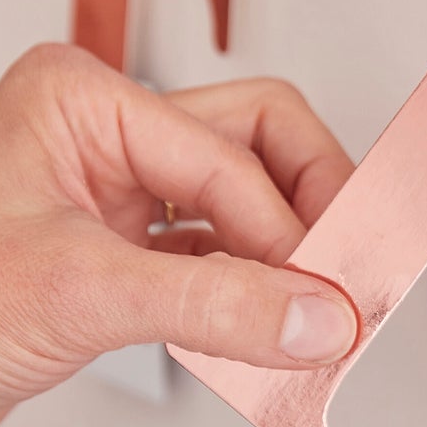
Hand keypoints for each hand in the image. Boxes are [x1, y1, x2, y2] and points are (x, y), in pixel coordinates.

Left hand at [0, 44, 357, 421]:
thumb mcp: (80, 293)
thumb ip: (214, 305)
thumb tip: (317, 316)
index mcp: (85, 102)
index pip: (232, 151)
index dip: (286, 229)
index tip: (326, 294)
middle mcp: (108, 135)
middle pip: (259, 143)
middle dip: (308, 205)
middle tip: (346, 265)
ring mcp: (119, 191)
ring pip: (248, 197)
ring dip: (284, 250)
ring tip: (312, 301)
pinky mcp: (127, 250)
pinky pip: (220, 254)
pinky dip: (253, 290)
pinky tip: (268, 324)